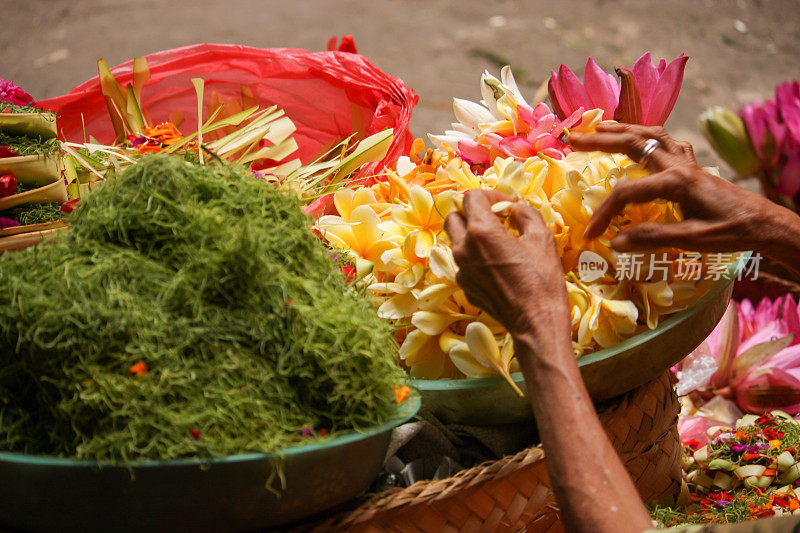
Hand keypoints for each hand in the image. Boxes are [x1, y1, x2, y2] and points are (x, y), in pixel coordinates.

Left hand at [444, 189, 569, 342]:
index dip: (491, 196)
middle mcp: (463, 249)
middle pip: (454, 217)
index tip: (507, 206)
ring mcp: (460, 270)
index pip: (471, 197)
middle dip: (472, 214)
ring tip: (498, 243)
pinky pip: (464, 263)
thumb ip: (525, 213)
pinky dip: (476, 258)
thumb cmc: (542, 278)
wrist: (535, 321)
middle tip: (495, 220)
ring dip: (473, 236)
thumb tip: (514, 208)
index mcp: (481, 231)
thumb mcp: (542, 236)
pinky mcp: (464, 287)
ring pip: (457, 242)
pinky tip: (498, 266)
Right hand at [569, 122, 790, 254]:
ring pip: (650, 133)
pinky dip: (647, 134)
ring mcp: (686, 161)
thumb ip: (651, 238)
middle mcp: (678, 164)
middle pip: (632, 142)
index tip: (590, 234)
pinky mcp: (692, 165)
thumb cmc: (731, 233)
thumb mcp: (691, 240)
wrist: (765, 223)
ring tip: (598, 127)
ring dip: (622, 129)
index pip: (626, 192)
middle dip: (599, 139)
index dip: (604, 214)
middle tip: (572, 139)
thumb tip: (614, 243)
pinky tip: (639, 138)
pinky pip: (666, 140)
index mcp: (675, 182)